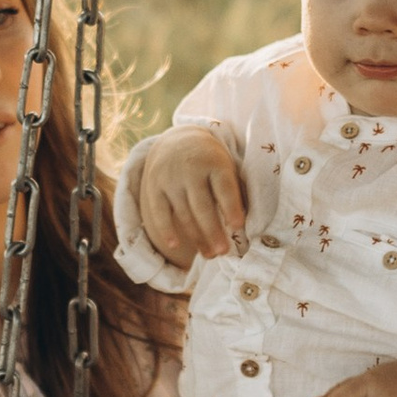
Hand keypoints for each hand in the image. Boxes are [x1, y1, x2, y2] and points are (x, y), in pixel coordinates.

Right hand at [138, 128, 247, 264]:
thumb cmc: (211, 163)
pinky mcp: (154, 185)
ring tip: (210, 255)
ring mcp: (171, 178)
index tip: (238, 227)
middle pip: (203, 205)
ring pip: (183, 213)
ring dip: (196, 237)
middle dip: (213, 231)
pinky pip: (159, 211)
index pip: (224, 188)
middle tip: (223, 252)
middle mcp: (191, 169)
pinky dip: (166, 229)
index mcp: (215, 162)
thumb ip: (234, 190)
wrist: (178, 141)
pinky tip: (174, 245)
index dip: (231, 207)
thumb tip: (242, 228)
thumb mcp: (225, 166)